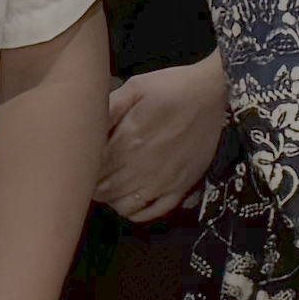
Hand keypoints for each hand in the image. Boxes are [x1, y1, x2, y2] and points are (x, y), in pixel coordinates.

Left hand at [97, 59, 231, 223]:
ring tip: (113, 184)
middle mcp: (141, 168)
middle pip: (104, 191)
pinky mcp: (181, 187)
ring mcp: (162, 182)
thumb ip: (109, 107)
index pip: (92, 170)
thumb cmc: (173, 87)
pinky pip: (154, 212)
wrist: (216, 93)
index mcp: (127, 142)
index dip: (83, 169)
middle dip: (94, 185)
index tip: (82, 161)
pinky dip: (138, 212)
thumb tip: (85, 124)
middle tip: (93, 173)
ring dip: (113, 199)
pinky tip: (134, 200)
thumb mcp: (136, 87)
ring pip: (125, 206)